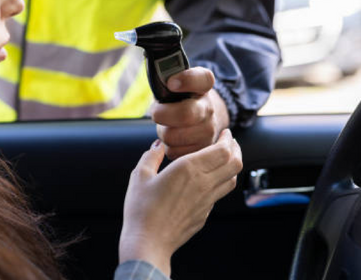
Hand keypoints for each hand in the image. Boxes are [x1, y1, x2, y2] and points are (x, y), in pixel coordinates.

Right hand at [119, 129, 241, 276]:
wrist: (148, 243)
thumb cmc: (141, 209)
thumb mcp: (139, 175)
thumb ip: (151, 156)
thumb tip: (158, 145)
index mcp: (188, 169)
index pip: (222, 150)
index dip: (228, 139)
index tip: (225, 133)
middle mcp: (203, 183)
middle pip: (234, 163)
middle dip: (235, 149)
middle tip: (229, 142)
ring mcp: (207, 201)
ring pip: (232, 179)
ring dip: (232, 165)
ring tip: (224, 158)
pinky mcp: (205, 214)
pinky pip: (220, 193)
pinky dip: (222, 181)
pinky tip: (209, 179)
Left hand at [151, 67, 229, 159]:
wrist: (199, 118)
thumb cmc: (178, 98)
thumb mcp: (175, 82)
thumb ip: (165, 75)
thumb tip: (154, 73)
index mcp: (203, 86)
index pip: (203, 79)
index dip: (186, 80)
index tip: (171, 83)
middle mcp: (209, 108)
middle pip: (185, 114)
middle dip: (162, 114)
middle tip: (157, 112)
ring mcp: (209, 130)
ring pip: (174, 136)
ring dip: (163, 132)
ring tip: (167, 125)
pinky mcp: (202, 149)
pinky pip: (174, 151)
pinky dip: (168, 146)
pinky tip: (173, 138)